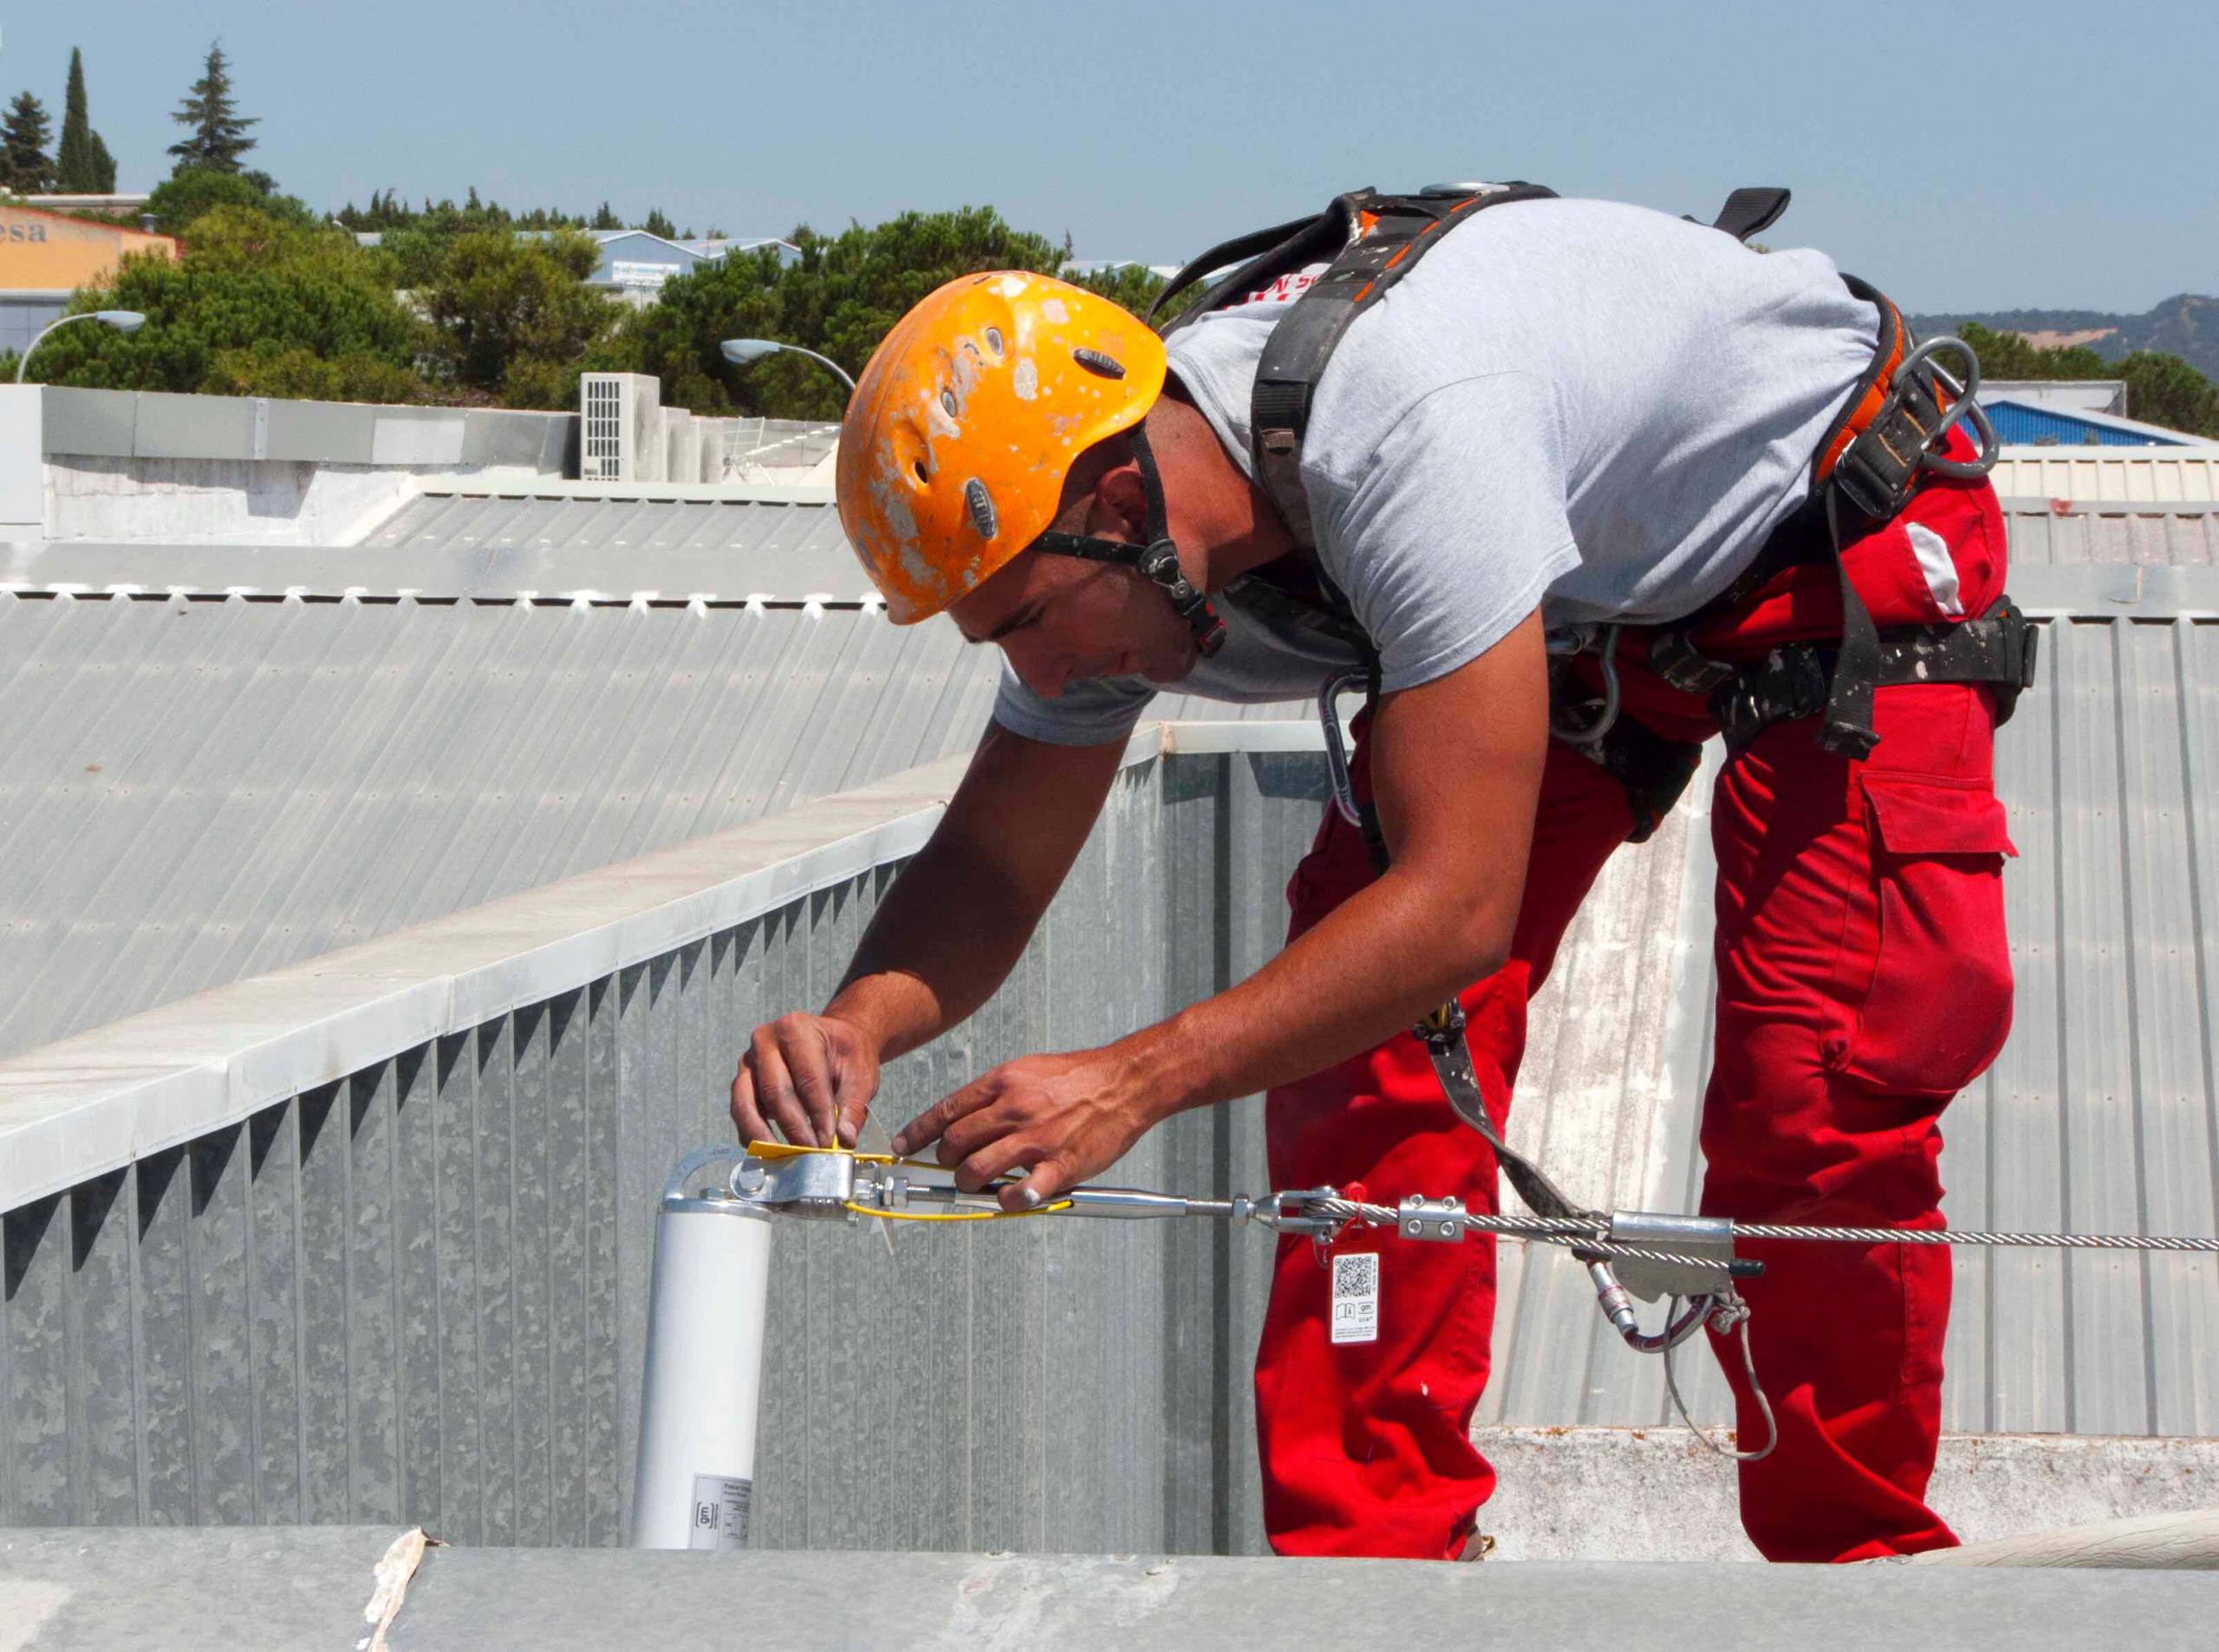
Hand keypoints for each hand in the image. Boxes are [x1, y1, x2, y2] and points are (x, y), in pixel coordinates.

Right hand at [731, 1013, 880, 1148]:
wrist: (832, 1041)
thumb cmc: (846, 1054)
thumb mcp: (861, 1074)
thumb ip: (854, 1106)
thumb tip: (845, 1139)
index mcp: (797, 1029)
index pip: (807, 1077)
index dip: (818, 1113)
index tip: (828, 1141)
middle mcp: (765, 1041)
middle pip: (775, 1091)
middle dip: (794, 1127)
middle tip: (811, 1153)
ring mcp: (748, 1061)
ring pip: (746, 1103)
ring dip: (764, 1135)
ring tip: (785, 1157)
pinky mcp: (742, 1082)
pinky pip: (740, 1111)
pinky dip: (752, 1134)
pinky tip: (769, 1151)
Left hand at [891, 1049, 1160, 1209]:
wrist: (1125, 1082)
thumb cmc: (1077, 1077)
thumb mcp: (1027, 1070)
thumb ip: (994, 1096)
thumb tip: (963, 1118)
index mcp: (1003, 1083)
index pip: (946, 1110)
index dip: (917, 1133)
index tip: (902, 1147)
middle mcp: (1014, 1109)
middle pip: (954, 1143)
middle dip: (943, 1161)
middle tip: (950, 1167)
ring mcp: (1036, 1139)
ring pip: (976, 1169)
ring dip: (966, 1183)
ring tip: (973, 1185)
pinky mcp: (1060, 1165)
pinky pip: (1021, 1192)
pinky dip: (1006, 1201)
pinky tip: (1008, 1199)